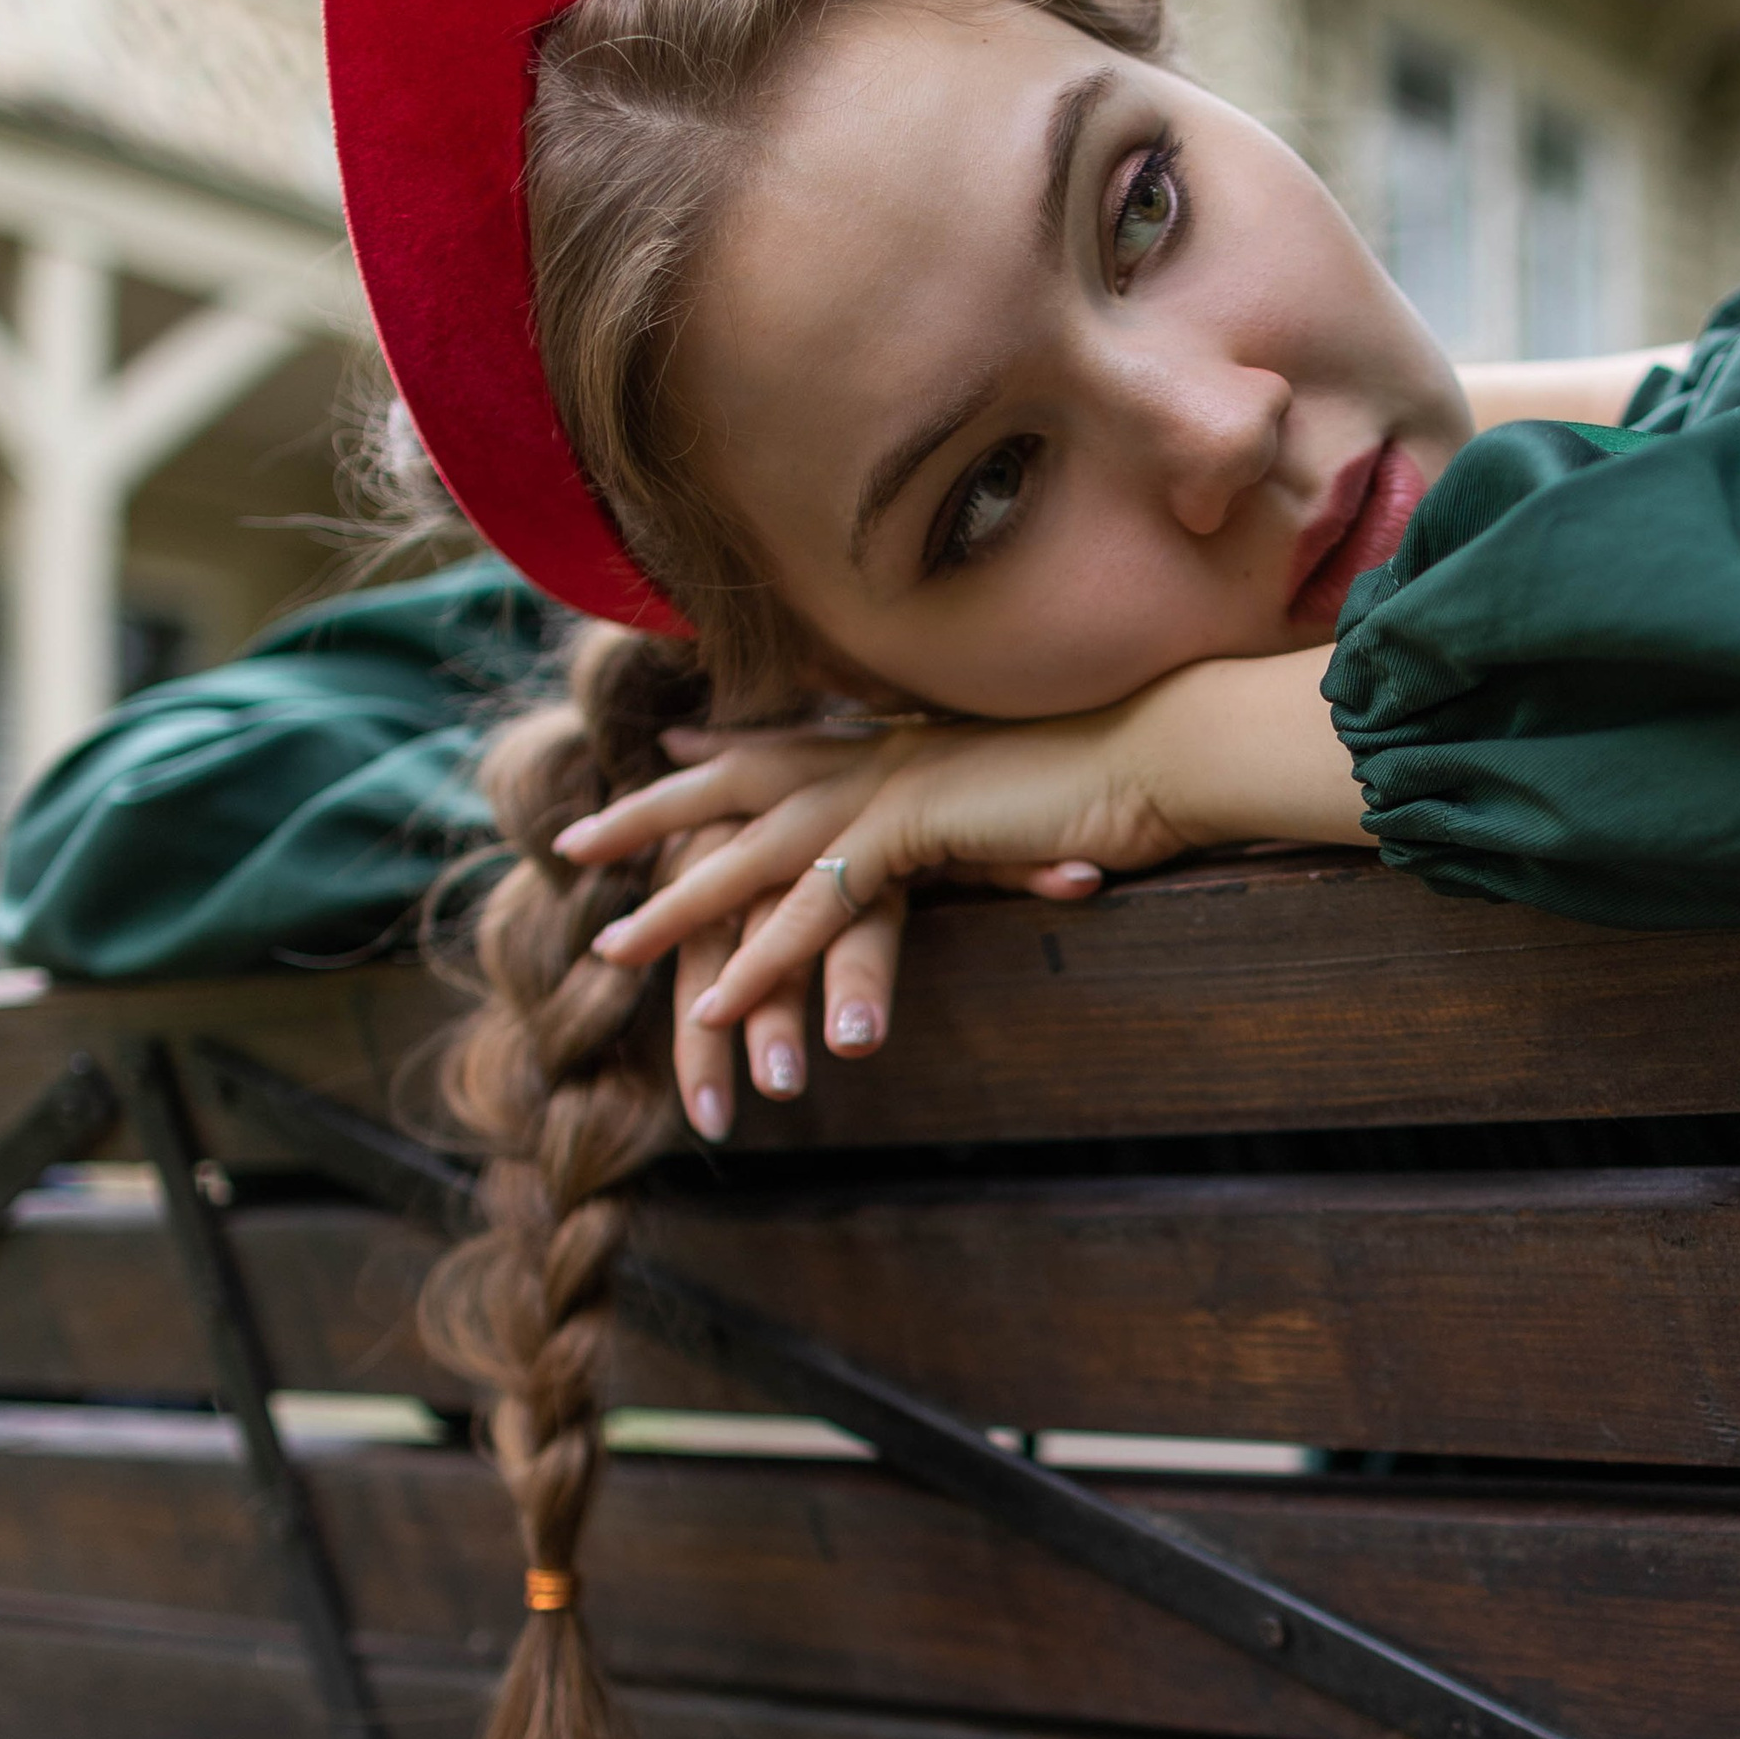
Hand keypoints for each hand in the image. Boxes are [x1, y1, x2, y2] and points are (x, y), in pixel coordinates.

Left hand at [555, 651, 1367, 1132]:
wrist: (1171, 750)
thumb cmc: (1126, 766)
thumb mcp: (1036, 772)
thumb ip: (990, 781)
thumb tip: (986, 789)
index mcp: (905, 737)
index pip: (790, 741)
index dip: (719, 751)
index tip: (658, 752)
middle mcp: (882, 754)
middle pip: (736, 785)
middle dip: (648, 815)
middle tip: (568, 843)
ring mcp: (891, 790)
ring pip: (753, 854)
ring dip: (675, 905)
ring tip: (605, 950)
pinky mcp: (913, 837)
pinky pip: (815, 909)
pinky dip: (759, 958)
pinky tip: (713, 1001)